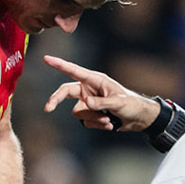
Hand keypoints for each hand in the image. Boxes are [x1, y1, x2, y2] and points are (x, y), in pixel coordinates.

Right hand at [42, 55, 158, 130]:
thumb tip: (85, 103)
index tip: (46, 59)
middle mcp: (88, 90)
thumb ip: (100, 103)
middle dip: (57, 100)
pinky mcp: (91, 114)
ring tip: (108, 120)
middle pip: (65, 92)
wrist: (138, 118)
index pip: (73, 71)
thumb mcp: (117, 103)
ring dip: (93, 119)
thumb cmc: (131, 104)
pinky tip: (109, 124)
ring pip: (78, 112)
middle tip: (48, 108)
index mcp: (95, 80)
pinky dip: (97, 125)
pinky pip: (86, 122)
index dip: (59, 65)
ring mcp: (88, 103)